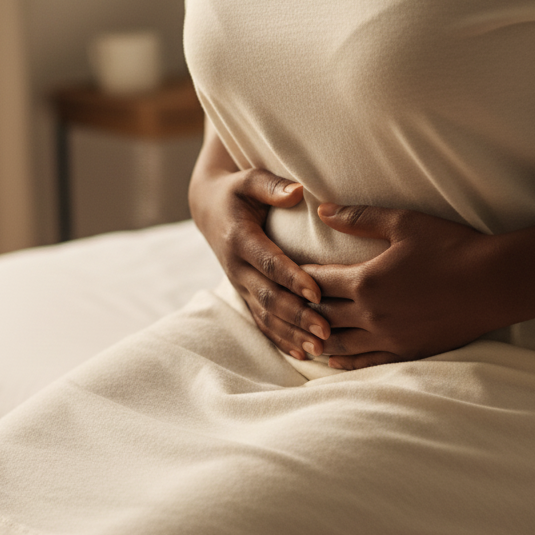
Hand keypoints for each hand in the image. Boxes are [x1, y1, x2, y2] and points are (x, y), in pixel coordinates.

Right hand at [190, 162, 331, 359]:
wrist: (208, 208)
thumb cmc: (237, 191)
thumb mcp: (249, 180)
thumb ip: (271, 186)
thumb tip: (297, 192)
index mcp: (240, 238)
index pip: (269, 262)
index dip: (292, 278)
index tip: (317, 292)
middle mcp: (236, 267)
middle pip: (268, 296)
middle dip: (297, 315)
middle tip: (326, 330)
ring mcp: (239, 284)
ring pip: (265, 315)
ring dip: (292, 333)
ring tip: (320, 348)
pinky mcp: (244, 294)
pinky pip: (260, 321)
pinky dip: (280, 339)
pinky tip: (301, 354)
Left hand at [303, 203, 508, 368]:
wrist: (495, 283)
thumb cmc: (452, 247)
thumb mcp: (403, 223)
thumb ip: (359, 218)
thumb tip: (322, 209)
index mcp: (365, 281)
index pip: (316, 282)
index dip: (298, 277)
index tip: (286, 273)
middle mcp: (370, 314)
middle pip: (321, 315)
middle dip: (302, 310)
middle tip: (287, 306)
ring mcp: (388, 338)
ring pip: (337, 345)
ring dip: (317, 338)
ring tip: (301, 335)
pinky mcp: (406, 352)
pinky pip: (366, 362)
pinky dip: (344, 362)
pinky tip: (332, 359)